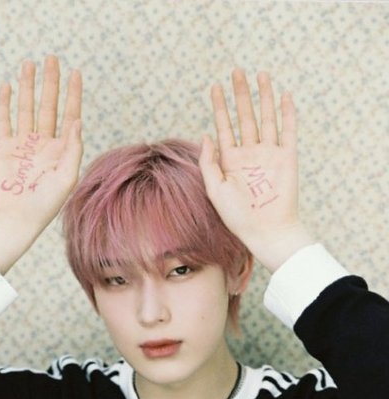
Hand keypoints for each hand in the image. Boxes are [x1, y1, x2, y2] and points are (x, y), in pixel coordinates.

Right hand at [0, 55, 82, 272]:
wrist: (16, 220)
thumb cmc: (45, 205)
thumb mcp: (66, 179)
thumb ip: (73, 150)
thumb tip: (78, 121)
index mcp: (62, 151)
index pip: (70, 116)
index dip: (73, 94)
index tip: (76, 73)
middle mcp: (44, 144)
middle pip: (49, 106)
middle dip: (51, 83)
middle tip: (52, 58)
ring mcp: (24, 144)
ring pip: (27, 108)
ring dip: (28, 86)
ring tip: (30, 63)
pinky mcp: (4, 147)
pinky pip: (5, 120)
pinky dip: (5, 103)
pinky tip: (8, 85)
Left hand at [198, 69, 312, 271]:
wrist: (266, 231)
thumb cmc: (238, 217)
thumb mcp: (215, 190)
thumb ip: (209, 162)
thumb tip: (206, 135)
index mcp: (231, 161)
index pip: (224, 127)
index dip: (219, 107)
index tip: (215, 87)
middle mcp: (250, 154)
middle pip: (245, 117)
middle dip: (240, 94)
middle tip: (236, 71)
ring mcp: (269, 155)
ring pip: (266, 119)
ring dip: (263, 97)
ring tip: (260, 74)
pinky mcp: (287, 158)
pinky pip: (287, 131)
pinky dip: (287, 113)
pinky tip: (284, 96)